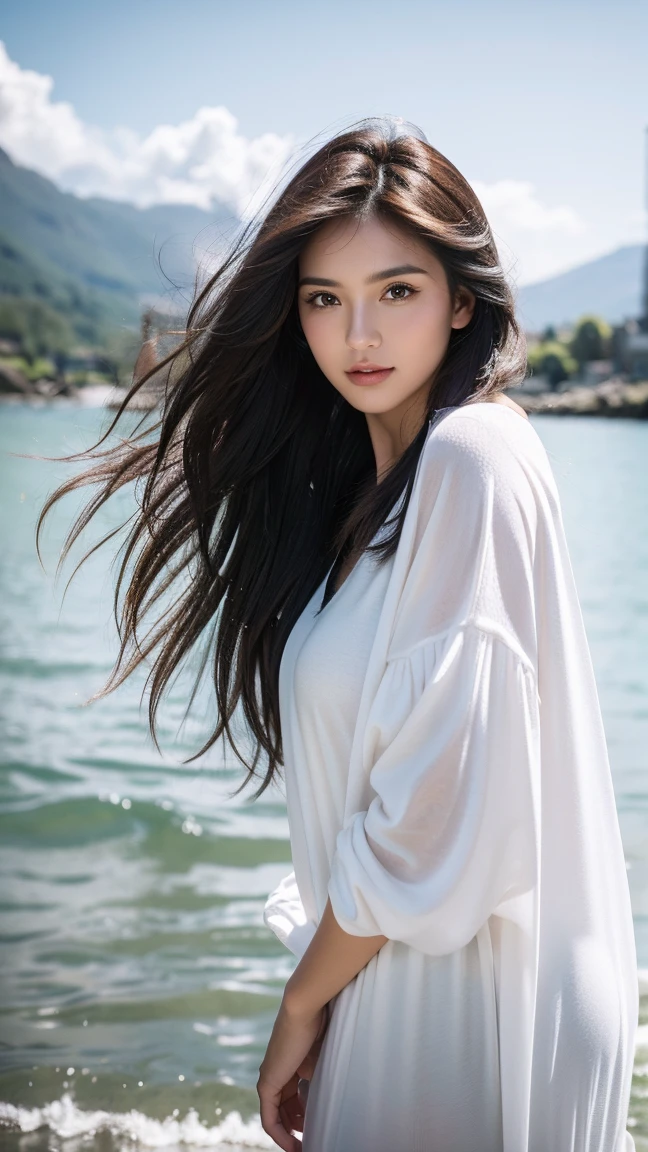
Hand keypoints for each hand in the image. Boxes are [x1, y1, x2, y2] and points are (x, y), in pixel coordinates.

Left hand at [277, 1003, 330, 1137]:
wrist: (307, 1007)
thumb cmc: (321, 1025)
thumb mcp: (324, 1060)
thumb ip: (322, 1080)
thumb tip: (332, 1102)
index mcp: (292, 1067)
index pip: (295, 1101)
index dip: (306, 1119)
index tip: (318, 1131)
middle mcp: (278, 1073)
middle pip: (286, 1112)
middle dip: (299, 1131)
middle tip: (315, 1143)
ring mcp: (270, 1077)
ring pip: (277, 1117)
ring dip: (290, 1136)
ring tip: (306, 1147)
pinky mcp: (266, 1082)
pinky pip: (269, 1118)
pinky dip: (279, 1134)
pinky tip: (293, 1145)